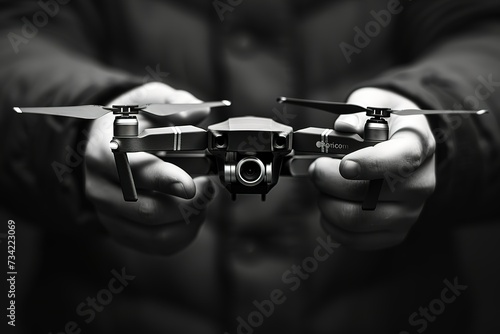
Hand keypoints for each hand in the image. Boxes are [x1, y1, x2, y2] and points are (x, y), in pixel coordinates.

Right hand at [84, 82, 214, 254]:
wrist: (106, 141)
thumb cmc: (132, 120)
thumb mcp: (149, 98)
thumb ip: (174, 103)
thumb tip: (199, 115)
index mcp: (103, 152)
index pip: (131, 172)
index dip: (163, 180)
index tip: (191, 184)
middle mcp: (100, 188)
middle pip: (148, 210)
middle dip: (188, 203)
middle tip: (208, 187)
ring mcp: (108, 214)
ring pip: (156, 234)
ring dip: (190, 219)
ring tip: (203, 198)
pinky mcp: (121, 231)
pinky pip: (159, 244)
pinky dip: (185, 232)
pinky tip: (193, 213)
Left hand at [309, 87, 435, 249]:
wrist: (405, 145)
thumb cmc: (385, 123)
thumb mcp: (374, 104)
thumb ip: (358, 113)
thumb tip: (342, 127)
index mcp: (419, 145)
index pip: (400, 160)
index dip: (369, 164)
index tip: (343, 164)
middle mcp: (421, 183)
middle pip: (370, 196)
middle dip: (330, 182)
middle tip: (316, 168)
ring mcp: (410, 212)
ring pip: (357, 221)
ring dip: (327, 203)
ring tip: (323, 187)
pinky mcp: (395, 232)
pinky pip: (357, 240)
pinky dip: (332, 225)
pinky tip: (329, 206)